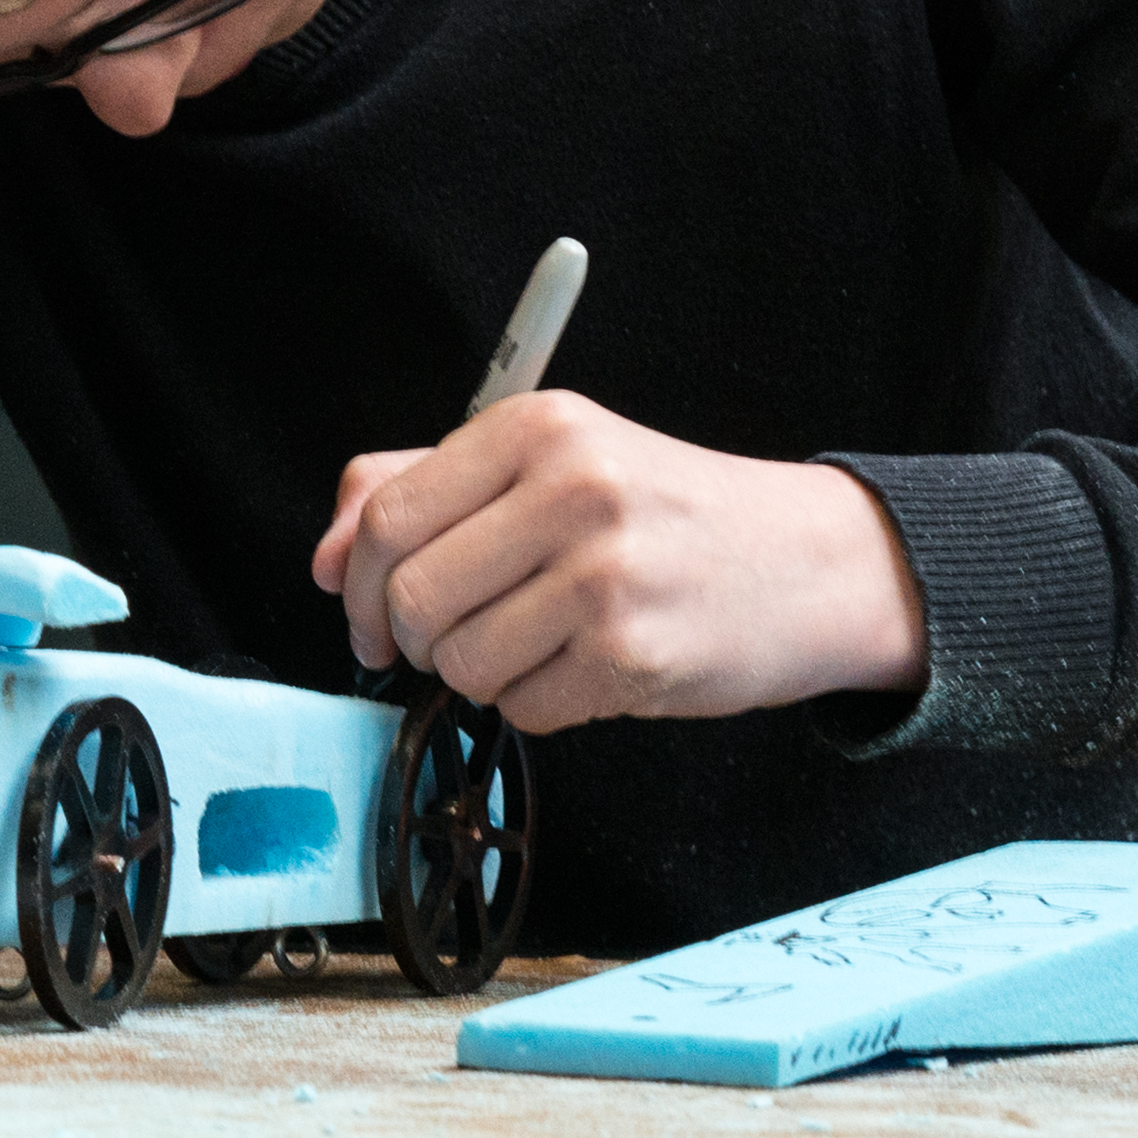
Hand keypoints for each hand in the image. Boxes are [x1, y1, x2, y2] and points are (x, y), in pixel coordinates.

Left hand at [314, 394, 932, 731]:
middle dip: (412, 639)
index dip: (356, 581)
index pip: (385, 516)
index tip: (368, 610)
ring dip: (482, 674)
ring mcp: (603, 575)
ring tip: (540, 644)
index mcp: (538, 428)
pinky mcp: (630, 654)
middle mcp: (570, 489)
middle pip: (410, 597)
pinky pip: (524, 709)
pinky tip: (590, 667)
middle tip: (453, 638)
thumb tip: (328, 559)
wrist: (809, 563)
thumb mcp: (553, 464)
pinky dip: (541, 704)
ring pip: (459, 663)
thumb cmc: (667, 515)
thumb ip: (426, 488)